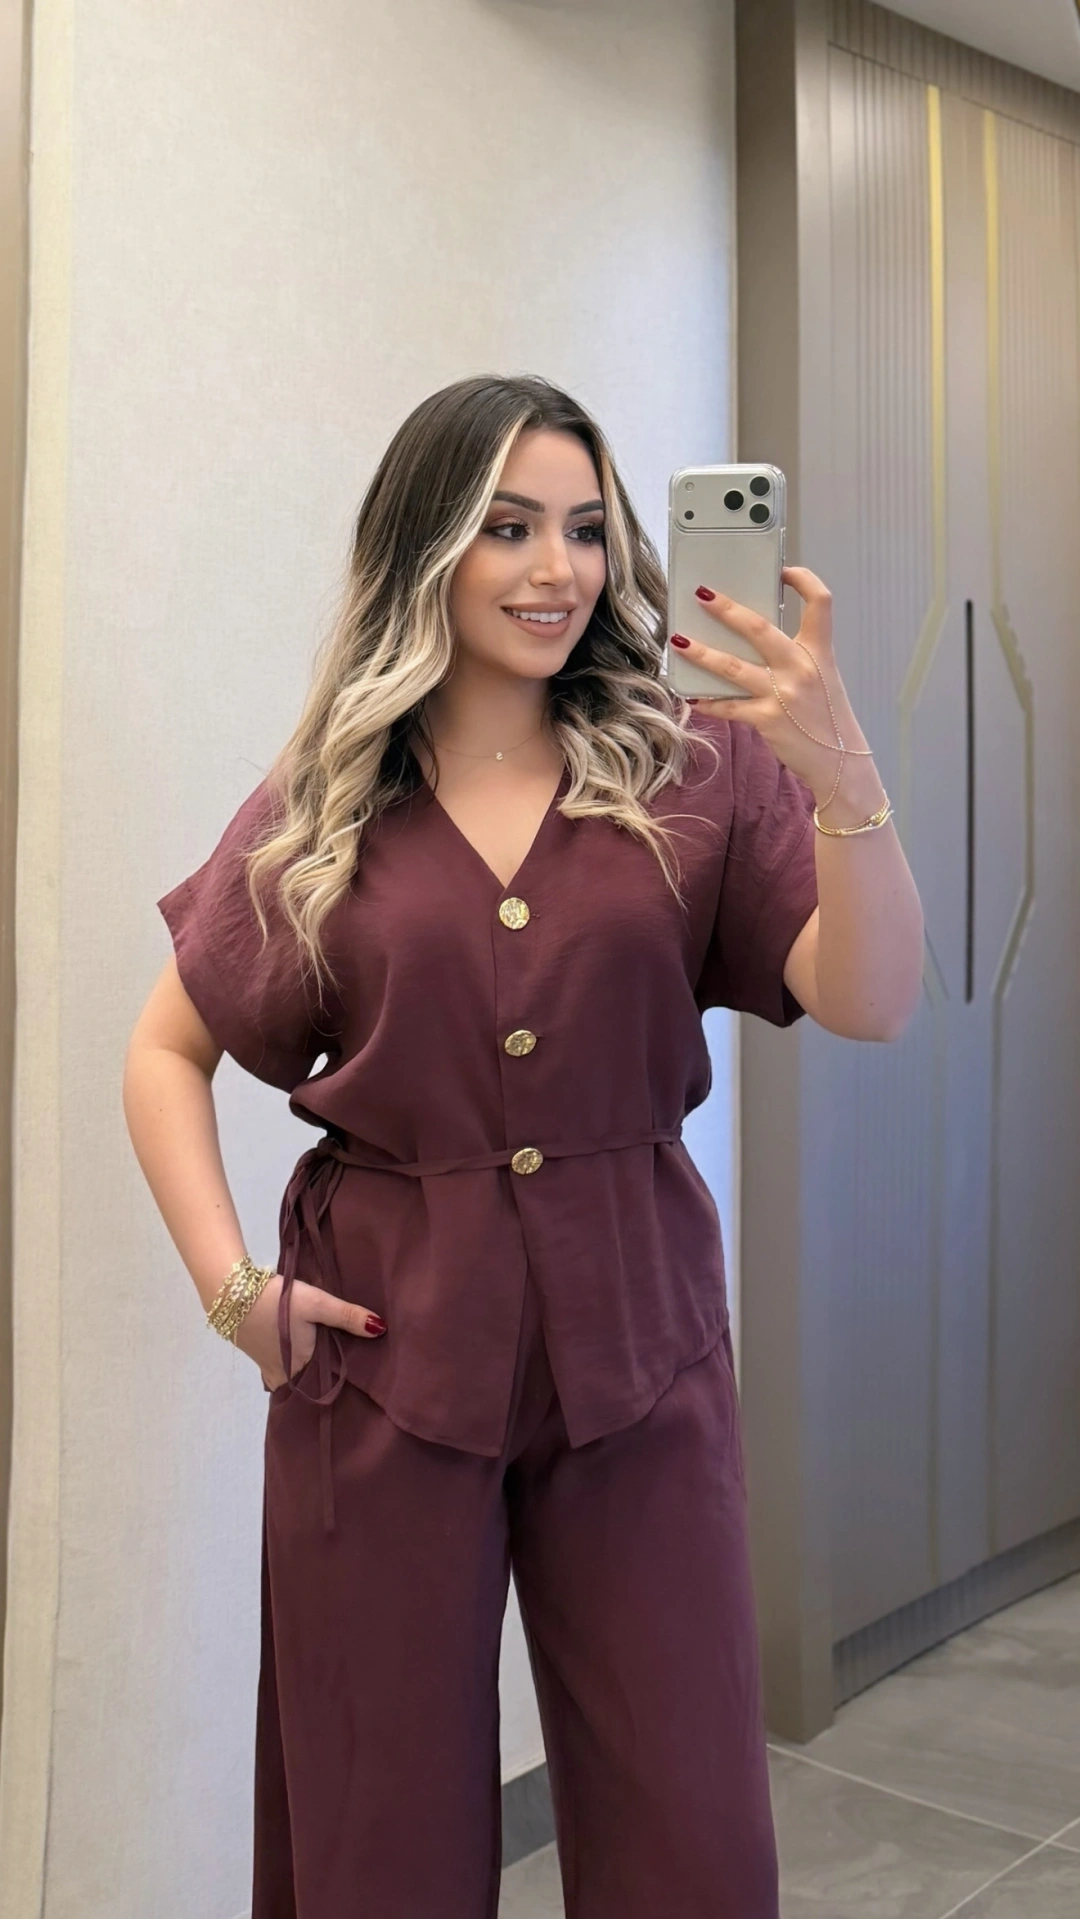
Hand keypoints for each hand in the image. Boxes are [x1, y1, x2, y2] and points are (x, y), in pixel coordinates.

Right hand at [232, 1271, 386, 1391]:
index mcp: (300, 1369)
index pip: (325, 1385)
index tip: (359, 1382)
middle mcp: (283, 1375)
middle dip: (324, 1378)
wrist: (232, 1293)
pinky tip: (301, 1350)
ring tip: (330, 1359)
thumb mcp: (317, 1304)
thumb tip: (381, 1329)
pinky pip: (280, 1365)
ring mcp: (267, 1366)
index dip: (340, 1384)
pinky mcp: (256, 1353)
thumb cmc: (278, 1303)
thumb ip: (348, 1316)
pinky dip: (292, 1361)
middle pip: (308, 1381)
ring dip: (307, 1369)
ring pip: (294, 1373)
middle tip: (349, 1371)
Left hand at [672, 565, 880, 809]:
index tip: (782, 570)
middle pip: (759, 627)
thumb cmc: (827, 719)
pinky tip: (690, 696)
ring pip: (732, 666)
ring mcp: (783, 694)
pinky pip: (728, 706)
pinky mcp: (766, 720)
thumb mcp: (822, 679)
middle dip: (726, 609)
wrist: (841, 764)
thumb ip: (796, 657)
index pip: (820, 602)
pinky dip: (708, 702)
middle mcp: (801, 667)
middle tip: (702, 594)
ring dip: (701, 652)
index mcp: (820, 651)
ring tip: (678, 640)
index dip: (803, 579)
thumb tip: (752, 638)